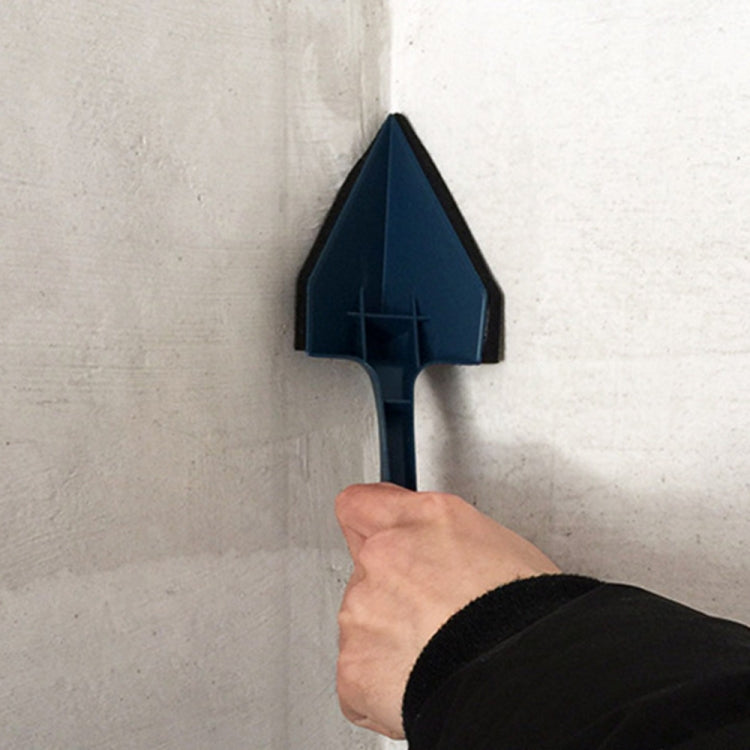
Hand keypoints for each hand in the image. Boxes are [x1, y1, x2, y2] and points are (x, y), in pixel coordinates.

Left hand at [335, 482, 560, 738]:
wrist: (519, 682)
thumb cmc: (526, 621)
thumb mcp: (498, 546)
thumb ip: (442, 536)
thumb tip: (432, 545)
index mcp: (423, 519)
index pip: (359, 505)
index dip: (368, 525)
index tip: (374, 537)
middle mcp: (384, 555)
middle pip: (364, 570)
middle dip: (389, 593)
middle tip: (431, 618)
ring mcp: (361, 610)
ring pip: (361, 623)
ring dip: (386, 640)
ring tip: (436, 657)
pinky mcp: (353, 665)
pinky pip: (358, 676)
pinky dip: (380, 687)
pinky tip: (421, 684)